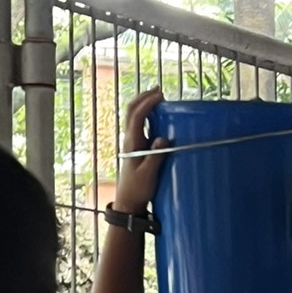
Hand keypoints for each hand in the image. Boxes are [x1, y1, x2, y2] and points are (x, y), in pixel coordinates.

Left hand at [114, 88, 168, 214]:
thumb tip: (163, 138)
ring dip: (145, 104)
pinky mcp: (137, 147)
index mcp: (132, 142)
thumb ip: (155, 156)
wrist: (128, 201)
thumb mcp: (148, 175)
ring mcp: (132, 142)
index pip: (137, 116)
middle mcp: (130, 139)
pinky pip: (140, 125)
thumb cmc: (138, 189)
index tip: (161, 95)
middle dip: (144, 97)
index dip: (147, 103)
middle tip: (159, 90)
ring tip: (159, 98)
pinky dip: (147, 115)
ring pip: (134, 116)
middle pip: (132, 110)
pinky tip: (158, 116)